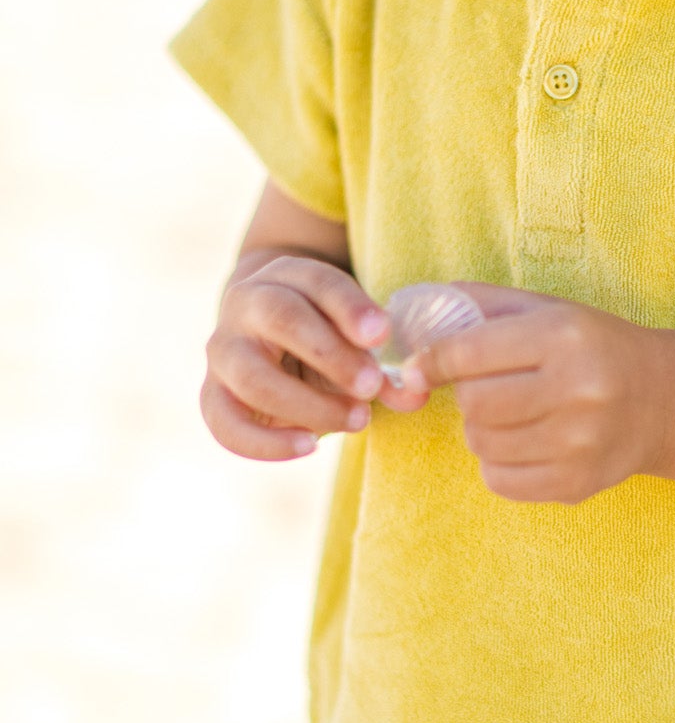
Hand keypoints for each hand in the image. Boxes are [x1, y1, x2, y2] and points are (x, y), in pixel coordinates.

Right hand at [201, 254, 428, 461]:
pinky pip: (226, 424)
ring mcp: (223, 350)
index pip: (317, 281)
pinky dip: (267, 443)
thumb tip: (414, 395)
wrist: (267, 339)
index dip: (349, 307)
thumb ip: (386, 367)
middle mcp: (247, 305)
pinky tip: (310, 446)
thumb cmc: (326, 337)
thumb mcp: (356, 339)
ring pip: (253, 377)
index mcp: (288, 276)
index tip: (382, 334)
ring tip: (358, 419)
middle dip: (330, 354)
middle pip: (280, 319)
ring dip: (309, 404)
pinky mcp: (212, 395)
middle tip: (371, 385)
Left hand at [411, 285, 673, 502]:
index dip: (431, 362)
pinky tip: (523, 442)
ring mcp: (579, 443)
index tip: (420, 368)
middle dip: (467, 396)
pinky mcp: (577, 483)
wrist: (661, 400)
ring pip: (482, 444)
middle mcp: (576, 390)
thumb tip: (412, 321)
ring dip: (482, 429)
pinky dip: (498, 462)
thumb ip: (481, 305)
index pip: (468, 353)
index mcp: (564, 337)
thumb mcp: (547, 309)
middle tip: (486, 388)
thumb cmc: (592, 347)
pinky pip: (499, 480)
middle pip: (474, 404)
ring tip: (510, 414)